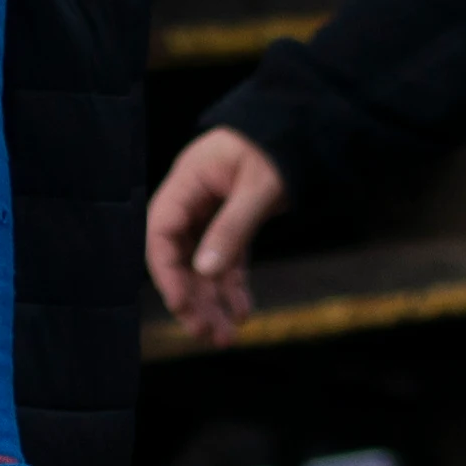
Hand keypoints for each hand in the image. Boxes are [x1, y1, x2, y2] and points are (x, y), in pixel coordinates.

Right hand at [145, 127, 286, 344]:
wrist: (304, 127)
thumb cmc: (279, 145)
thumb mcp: (260, 187)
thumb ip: (232, 228)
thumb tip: (206, 272)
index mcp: (188, 181)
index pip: (161, 232)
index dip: (167, 272)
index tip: (181, 305)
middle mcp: (194, 198)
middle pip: (179, 256)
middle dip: (191, 298)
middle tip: (206, 335)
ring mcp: (211, 210)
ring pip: (202, 264)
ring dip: (212, 302)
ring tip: (226, 337)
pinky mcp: (232, 221)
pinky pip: (227, 260)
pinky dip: (233, 287)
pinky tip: (243, 312)